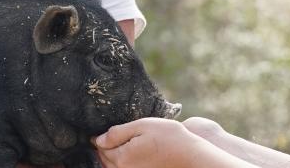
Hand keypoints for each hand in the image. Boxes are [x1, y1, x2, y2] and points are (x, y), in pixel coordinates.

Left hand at [93, 118, 207, 167]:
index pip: (100, 146)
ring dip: (113, 157)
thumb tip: (98, 139)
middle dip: (106, 147)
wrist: (191, 157)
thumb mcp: (143, 126)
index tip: (106, 130)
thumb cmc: (169, 138)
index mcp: (122, 157)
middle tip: (111, 136)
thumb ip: (118, 132)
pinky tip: (132, 155)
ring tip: (120, 144)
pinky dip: (123, 163)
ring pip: (113, 167)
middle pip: (105, 159)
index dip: (101, 136)